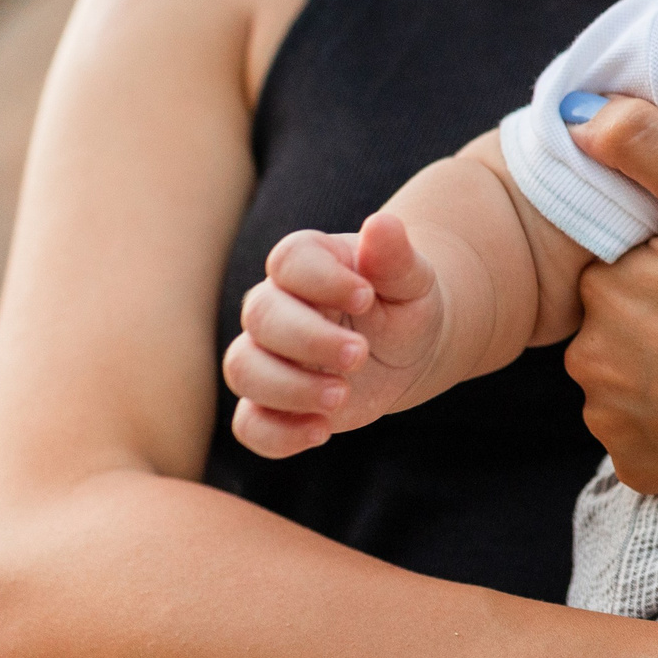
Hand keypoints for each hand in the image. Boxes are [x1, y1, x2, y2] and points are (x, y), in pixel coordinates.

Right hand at [223, 212, 443, 457]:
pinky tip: (322, 432)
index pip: (289, 261)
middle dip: (308, 340)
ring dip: (289, 388)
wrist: (409, 350)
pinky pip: (249, 423)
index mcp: (308, 263)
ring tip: (342, 398)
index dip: (321, 279)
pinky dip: (278, 434)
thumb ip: (396, 257)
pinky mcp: (271, 403)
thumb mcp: (413, 280)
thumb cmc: (405, 303)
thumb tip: (382, 223)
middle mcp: (276, 305)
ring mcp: (267, 356)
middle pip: (261, 317)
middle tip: (359, 355)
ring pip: (244, 369)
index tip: (366, 295)